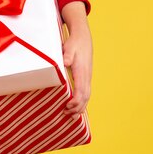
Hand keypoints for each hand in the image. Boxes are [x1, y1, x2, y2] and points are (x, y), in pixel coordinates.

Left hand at [61, 2, 92, 116]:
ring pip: (86, 96)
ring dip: (80, 106)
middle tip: (66, 114)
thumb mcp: (69, 47)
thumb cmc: (74, 44)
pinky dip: (82, 101)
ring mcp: (87, 77)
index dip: (76, 100)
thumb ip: (67, 55)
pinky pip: (85, 92)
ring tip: (71, 115)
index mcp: (82, 72)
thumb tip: (65, 62)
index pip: (81, 90)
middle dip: (77, 107)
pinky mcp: (85, 77)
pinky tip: (75, 107)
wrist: (82, 38)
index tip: (67, 106)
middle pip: (85, 96)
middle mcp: (86, 76)